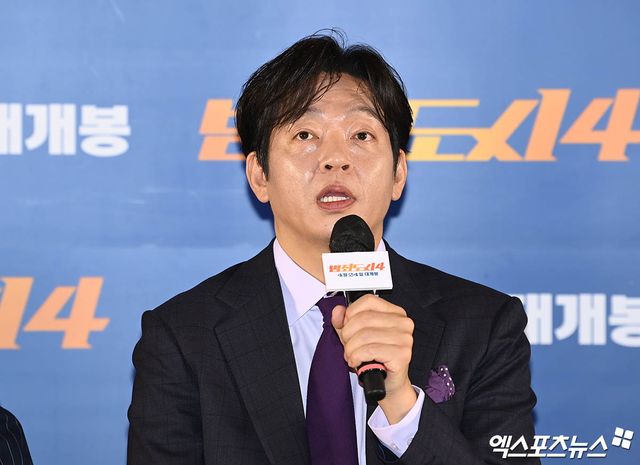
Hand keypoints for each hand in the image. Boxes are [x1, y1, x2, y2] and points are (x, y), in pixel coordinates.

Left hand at [331, 294, 416, 422]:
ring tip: (351, 356)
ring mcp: (405, 338)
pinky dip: (357, 357)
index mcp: (395, 313)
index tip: (346, 326)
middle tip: (347, 346)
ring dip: (350, 349)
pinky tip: (357, 362)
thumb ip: (344, 322)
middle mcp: (403, 323)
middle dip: (348, 334)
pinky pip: (369, 350)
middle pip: (363, 319)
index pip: (369, 301)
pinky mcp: (402, 354)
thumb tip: (337, 311)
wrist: (389, 384)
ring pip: (364, 335)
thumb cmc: (375, 358)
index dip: (351, 313)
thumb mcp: (355, 336)